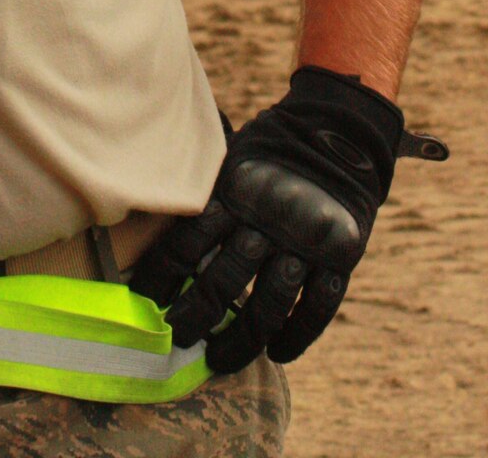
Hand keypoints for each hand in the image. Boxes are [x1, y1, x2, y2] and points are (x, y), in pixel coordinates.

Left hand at [130, 68, 445, 373]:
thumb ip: (209, 193)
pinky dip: (297, 336)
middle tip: (177, 336)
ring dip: (241, 340)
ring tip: (219, 359)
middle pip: (224, 282)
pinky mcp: (341, 255)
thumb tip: (159, 228)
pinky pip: (317, 308)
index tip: (146, 302)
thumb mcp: (235, 157)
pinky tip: (278, 351)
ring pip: (268, 306)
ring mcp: (307, 241)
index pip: (188, 242)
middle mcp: (269, 220)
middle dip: (195, 317)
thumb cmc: (274, 146)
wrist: (339, 129)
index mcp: (236, 193)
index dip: (162, 276)